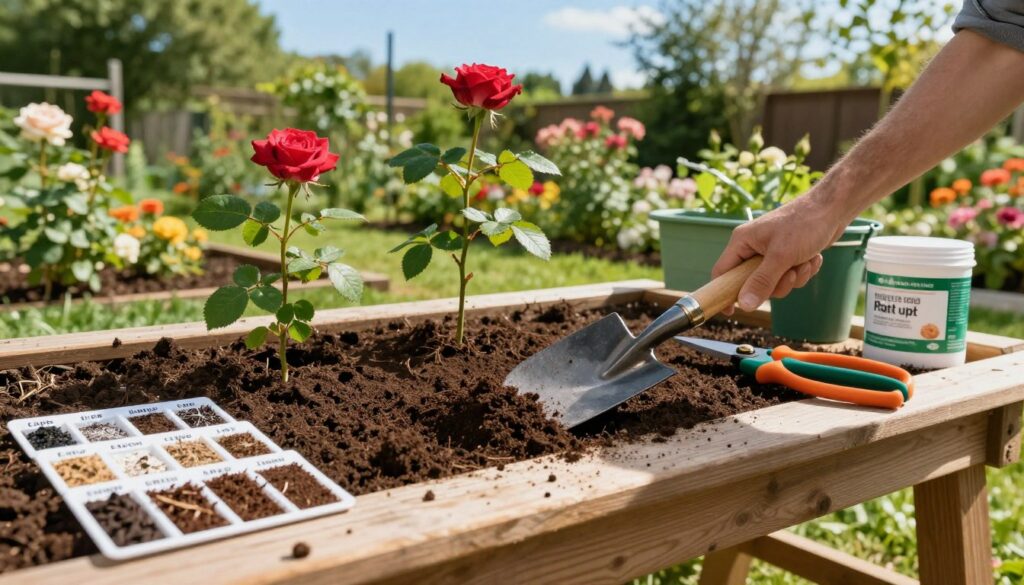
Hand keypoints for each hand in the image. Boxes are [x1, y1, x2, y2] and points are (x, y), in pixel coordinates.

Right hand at [712, 193, 840, 313]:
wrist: (833, 209)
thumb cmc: (804, 223)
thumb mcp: (781, 256)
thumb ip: (761, 282)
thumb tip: (744, 305)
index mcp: (742, 242)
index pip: (722, 272)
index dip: (725, 292)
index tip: (732, 312)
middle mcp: (753, 248)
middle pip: (752, 283)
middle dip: (776, 284)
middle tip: (789, 274)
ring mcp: (770, 253)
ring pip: (774, 283)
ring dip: (793, 278)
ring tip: (805, 261)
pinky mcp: (787, 256)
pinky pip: (788, 277)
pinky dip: (802, 272)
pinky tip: (812, 258)